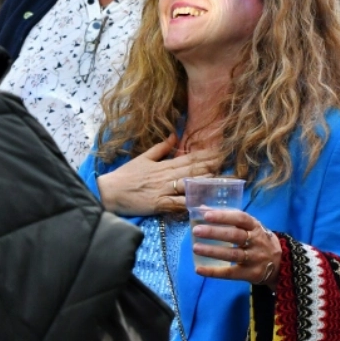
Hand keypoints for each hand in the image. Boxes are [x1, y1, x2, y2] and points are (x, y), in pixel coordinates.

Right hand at [96, 135, 221, 215]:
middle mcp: (166, 177)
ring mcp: (163, 191)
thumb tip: (174, 135)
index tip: (221, 153)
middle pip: (193, 172)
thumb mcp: (143, 158)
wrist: (109, 192)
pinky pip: (178, 204)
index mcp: (163, 165)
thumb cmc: (125, 175)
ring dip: (206, 185)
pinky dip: (190, 204)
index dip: (206, 156)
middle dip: (212, 169)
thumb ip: (160, 147)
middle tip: (230, 167)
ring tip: (223, 184)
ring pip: (188, 186)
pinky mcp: (159, 205)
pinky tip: (203, 203)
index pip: (189, 159)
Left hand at [190, 209, 283, 290]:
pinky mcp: (250, 274)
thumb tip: (202, 209)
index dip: (224, 216)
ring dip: (212, 251)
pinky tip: (199, 269)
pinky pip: (230, 273)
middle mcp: (256, 241)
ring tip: (195, 248)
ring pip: (232, 254)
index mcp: (255, 226)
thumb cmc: (257, 239)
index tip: (206, 215)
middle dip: (214, 233)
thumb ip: (228, 218)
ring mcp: (254, 258)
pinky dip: (214, 272)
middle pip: (235, 236)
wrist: (280, 262)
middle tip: (196, 230)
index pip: (240, 218)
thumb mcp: (249, 226)